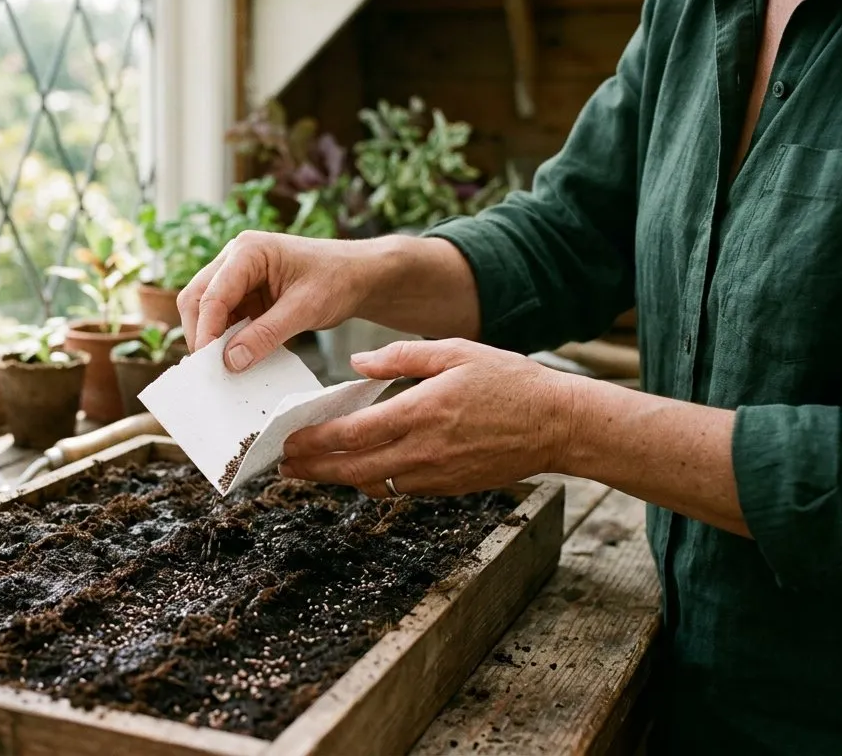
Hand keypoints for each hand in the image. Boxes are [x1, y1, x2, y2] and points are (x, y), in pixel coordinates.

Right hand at [178, 231, 371, 371]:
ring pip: (205, 309)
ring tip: (222, 369)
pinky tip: (236, 359)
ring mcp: (236, 275)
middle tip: (210, 370)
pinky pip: (223, 318)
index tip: (208, 365)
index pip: (212, 294)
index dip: (206, 330)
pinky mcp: (244, 293)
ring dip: (211, 338)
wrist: (358, 276)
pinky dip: (226, 339)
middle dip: (201, 333)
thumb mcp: (304, 309)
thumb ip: (266, 335)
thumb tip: (230, 362)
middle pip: (196, 298)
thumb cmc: (337, 281)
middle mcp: (235, 258)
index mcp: (248, 251)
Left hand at [278, 339, 576, 497]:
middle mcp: (423, 451)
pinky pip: (398, 489)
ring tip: (312, 469)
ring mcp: (435, 475)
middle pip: (351, 469)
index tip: (289, 441)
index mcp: (420, 413)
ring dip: (338, 478)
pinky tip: (359, 469)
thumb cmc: (510, 383)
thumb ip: (401, 358)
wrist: (557, 425)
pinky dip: (372, 481)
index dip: (314, 442)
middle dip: (312, 469)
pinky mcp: (448, 488)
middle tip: (284, 466)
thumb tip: (357, 363)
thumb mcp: (455, 352)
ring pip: (372, 484)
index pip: (352, 434)